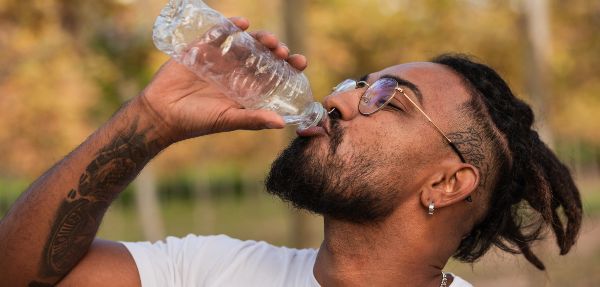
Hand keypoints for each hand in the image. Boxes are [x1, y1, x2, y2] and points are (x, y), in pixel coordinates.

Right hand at [136, 17, 307, 143]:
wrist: (160, 115)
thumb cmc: (196, 122)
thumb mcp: (227, 120)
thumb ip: (253, 120)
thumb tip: (281, 123)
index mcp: (246, 90)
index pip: (274, 75)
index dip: (289, 67)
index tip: (301, 62)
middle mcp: (236, 73)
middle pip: (263, 56)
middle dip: (276, 50)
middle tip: (283, 51)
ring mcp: (219, 60)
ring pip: (245, 43)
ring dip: (259, 38)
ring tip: (268, 40)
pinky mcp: (201, 49)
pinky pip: (217, 33)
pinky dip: (229, 26)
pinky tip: (242, 24)